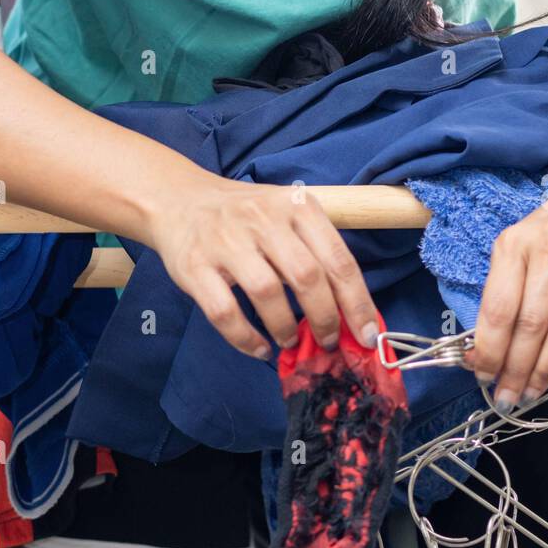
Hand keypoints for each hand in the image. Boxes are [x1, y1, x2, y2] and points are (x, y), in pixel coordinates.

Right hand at [145, 172, 380, 359]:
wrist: (180, 199)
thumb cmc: (246, 215)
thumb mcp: (287, 213)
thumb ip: (316, 251)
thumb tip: (351, 311)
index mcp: (295, 206)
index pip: (338, 258)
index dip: (357, 302)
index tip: (368, 335)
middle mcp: (263, 218)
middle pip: (307, 276)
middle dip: (325, 318)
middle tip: (329, 342)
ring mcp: (226, 241)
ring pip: (266, 292)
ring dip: (286, 327)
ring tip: (291, 341)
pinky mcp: (194, 265)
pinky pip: (224, 311)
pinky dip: (245, 338)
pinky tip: (259, 347)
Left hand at [462, 179, 547, 411]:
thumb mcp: (517, 249)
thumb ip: (503, 295)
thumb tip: (484, 353)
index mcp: (515, 244)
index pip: (499, 308)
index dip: (490, 349)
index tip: (481, 375)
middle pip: (531, 324)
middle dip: (515, 369)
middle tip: (506, 397)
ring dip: (546, 371)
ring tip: (531, 394)